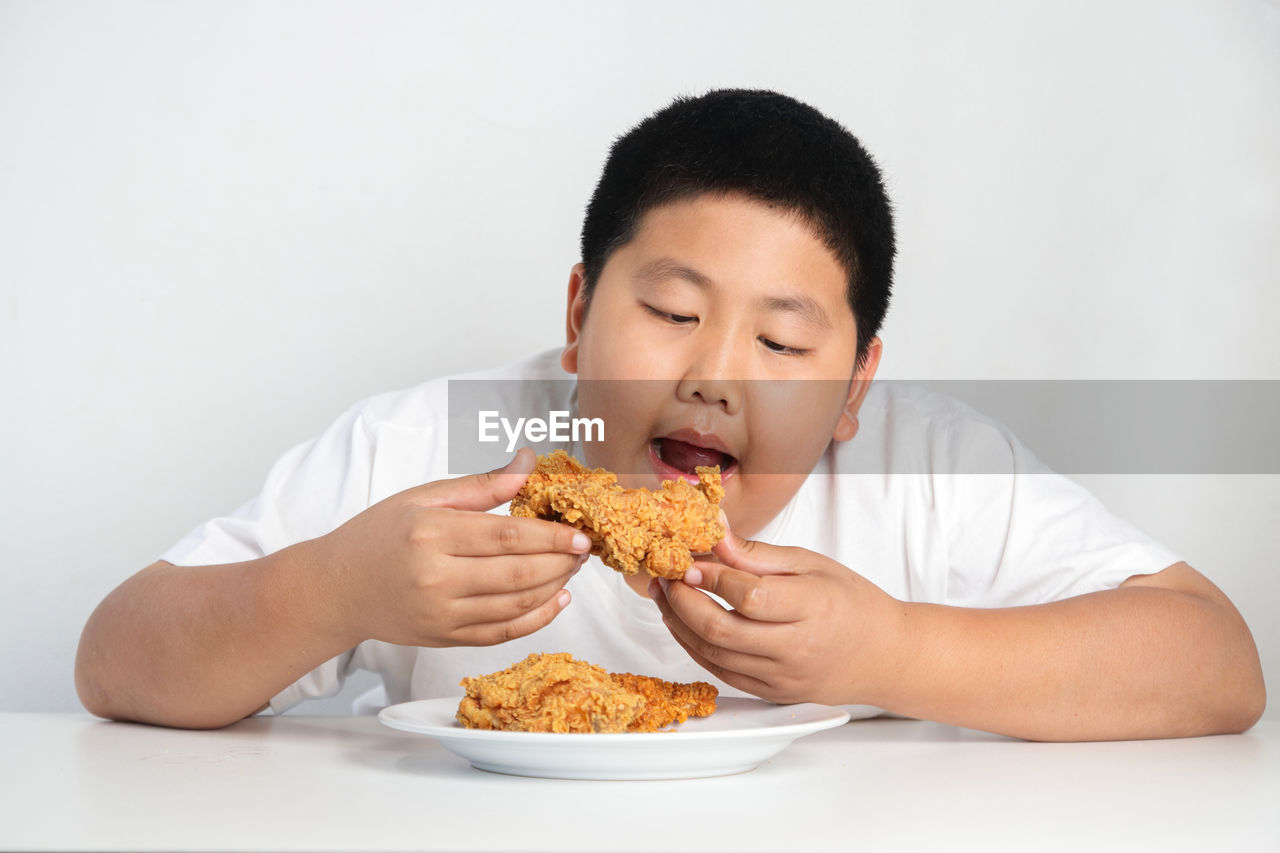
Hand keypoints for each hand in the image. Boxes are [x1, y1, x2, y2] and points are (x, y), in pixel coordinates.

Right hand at [313, 447, 591, 647]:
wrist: (335, 589)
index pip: (506, 536)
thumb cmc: (377, 535)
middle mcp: (436, 579)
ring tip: (572, 568)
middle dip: (560, 562)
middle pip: (518, 575)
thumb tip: (528, 464)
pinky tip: (556, 599)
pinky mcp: (445, 638)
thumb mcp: (421, 498)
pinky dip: (536, 619)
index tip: (579, 534)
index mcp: (431, 534)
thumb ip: (480, 485)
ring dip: (554, 588)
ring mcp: (441, 614)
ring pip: (516, 607)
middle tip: (582, 549)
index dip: (550, 537)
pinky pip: (502, 633)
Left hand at [648, 519, 905, 704]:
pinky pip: (722, 673)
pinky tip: (685, 624)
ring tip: (667, 597)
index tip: (688, 560)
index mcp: (812, 607)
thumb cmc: (852, 602)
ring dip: (680, 625)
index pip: (748, 595)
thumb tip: (714, 532)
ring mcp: (784, 677)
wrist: (885, 655)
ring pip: (714, 655)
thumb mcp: (811, 564)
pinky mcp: (773, 694)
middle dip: (682, 602)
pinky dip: (696, 647)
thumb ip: (758, 554)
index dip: (710, 577)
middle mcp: (797, 648)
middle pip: (721, 630)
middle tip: (665, 578)